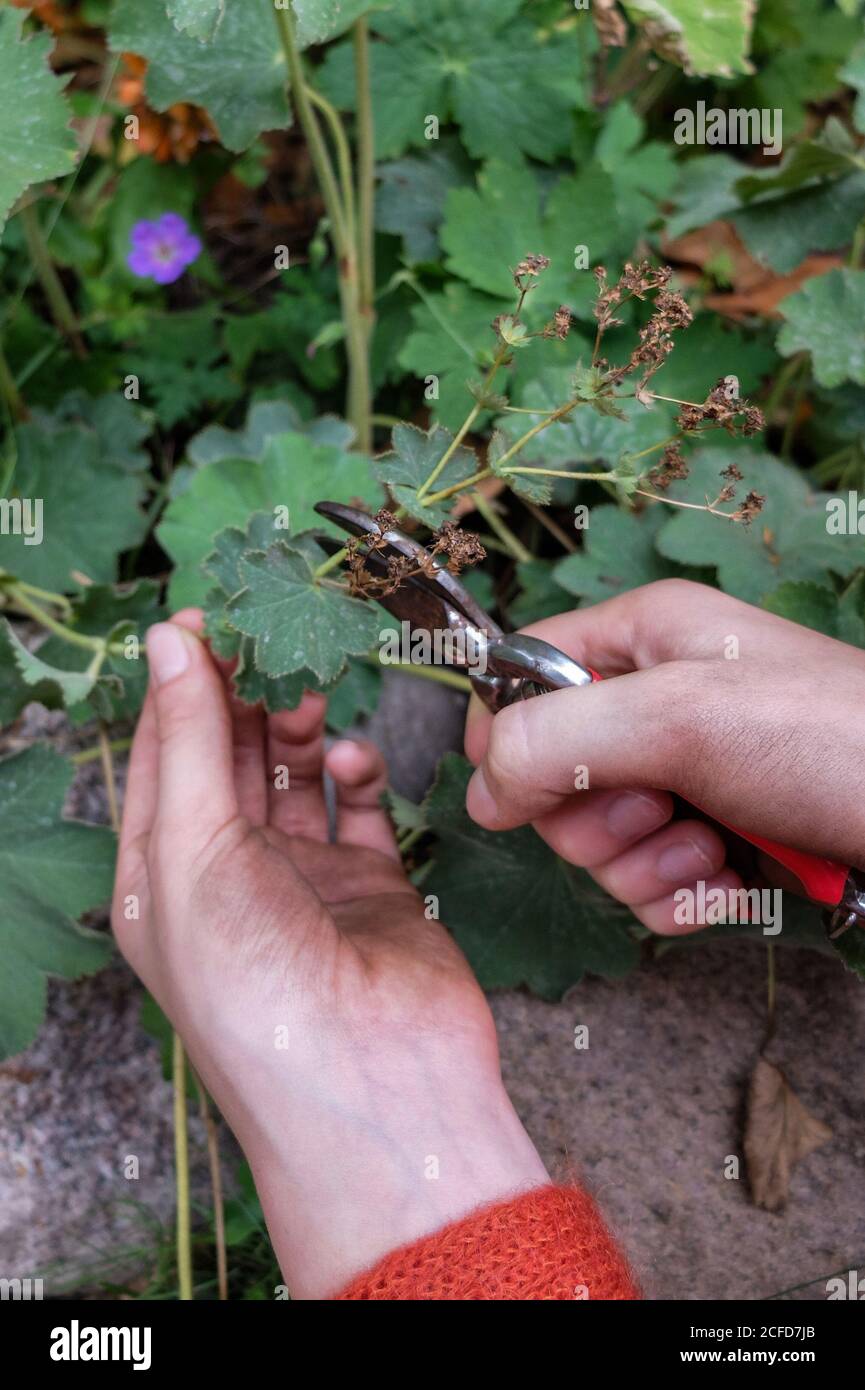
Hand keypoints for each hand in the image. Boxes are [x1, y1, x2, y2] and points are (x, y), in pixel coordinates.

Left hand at [112, 611, 546, 1298]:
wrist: (378, 1086)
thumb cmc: (259, 990)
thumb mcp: (195, 852)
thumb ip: (190, 738)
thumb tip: (169, 638)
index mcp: (162, 878)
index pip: (160, 755)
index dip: (178, 683)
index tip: (206, 616)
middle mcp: (228, 876)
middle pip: (228, 757)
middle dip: (244, 696)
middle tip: (271, 637)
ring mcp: (303, 879)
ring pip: (293, 774)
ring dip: (297, 726)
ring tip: (307, 693)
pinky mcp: (372, 884)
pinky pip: (360, 807)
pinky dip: (356, 773)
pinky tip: (350, 763)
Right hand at [465, 579, 864, 934]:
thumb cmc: (831, 741)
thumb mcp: (682, 718)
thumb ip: (558, 739)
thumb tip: (479, 789)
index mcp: (643, 638)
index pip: (522, 675)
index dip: (508, 736)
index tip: (522, 788)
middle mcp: (658, 701)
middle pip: (551, 773)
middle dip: (595, 818)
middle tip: (655, 814)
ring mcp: (688, 772)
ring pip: (599, 839)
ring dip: (643, 866)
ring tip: (707, 854)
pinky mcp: (717, 836)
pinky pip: (649, 882)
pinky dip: (679, 897)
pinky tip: (726, 887)